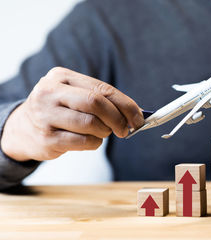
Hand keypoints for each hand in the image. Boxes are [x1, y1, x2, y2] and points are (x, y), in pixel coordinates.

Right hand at [0, 67, 143, 161]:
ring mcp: (45, 115)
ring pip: (90, 123)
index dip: (126, 104)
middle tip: (125, 129)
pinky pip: (83, 141)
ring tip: (103, 132)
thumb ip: (102, 100)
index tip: (138, 118)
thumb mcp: (75, 96)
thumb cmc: (59, 111)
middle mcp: (50, 92)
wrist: (23, 129)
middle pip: (96, 102)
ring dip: (105, 131)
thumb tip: (136, 113)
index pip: (102, 89)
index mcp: (62, 77)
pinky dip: (95, 143)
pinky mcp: (46, 138)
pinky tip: (91, 140)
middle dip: (118, 118)